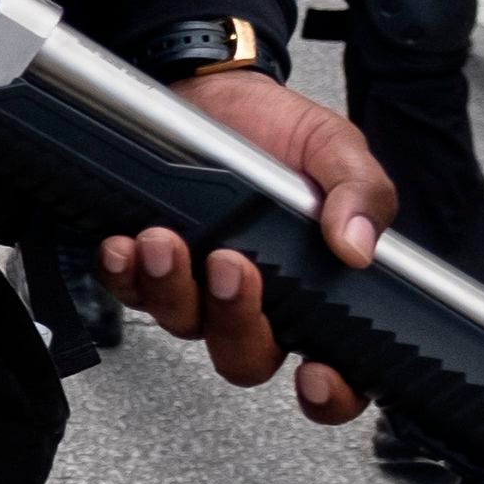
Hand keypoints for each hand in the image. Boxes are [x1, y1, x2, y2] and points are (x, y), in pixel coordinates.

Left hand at [97, 70, 391, 423]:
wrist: (217, 90)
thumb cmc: (281, 132)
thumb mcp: (337, 151)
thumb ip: (360, 194)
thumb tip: (357, 247)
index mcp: (315, 291)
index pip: (333, 371)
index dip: (329, 393)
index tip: (317, 373)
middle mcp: (256, 302)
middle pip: (245, 357)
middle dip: (238, 322)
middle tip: (232, 267)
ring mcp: (197, 287)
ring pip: (183, 324)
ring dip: (172, 290)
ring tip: (166, 241)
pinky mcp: (145, 264)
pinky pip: (127, 290)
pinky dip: (123, 272)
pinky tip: (126, 243)